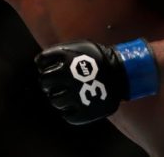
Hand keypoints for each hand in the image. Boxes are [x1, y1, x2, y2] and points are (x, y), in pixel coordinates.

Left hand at [35, 39, 157, 124]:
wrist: (123, 72)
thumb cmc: (99, 58)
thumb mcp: (79, 47)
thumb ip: (60, 53)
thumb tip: (40, 62)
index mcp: (64, 58)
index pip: (41, 62)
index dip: (43, 65)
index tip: (48, 68)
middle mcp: (66, 75)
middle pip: (44, 83)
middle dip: (47, 84)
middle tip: (54, 85)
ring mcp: (74, 94)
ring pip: (54, 101)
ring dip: (57, 98)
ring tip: (65, 96)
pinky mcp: (84, 111)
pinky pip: (68, 116)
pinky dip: (69, 112)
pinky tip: (74, 106)